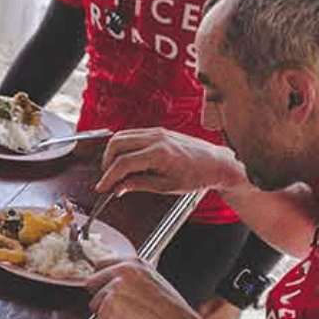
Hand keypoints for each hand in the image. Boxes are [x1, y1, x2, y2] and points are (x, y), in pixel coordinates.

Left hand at [85, 259, 210, 318]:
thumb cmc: (171, 312)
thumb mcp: (152, 282)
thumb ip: (129, 278)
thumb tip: (110, 281)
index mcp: (134, 262)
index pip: (100, 265)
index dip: (102, 281)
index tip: (108, 290)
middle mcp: (122, 271)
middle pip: (91, 283)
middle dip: (100, 297)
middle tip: (121, 309)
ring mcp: (114, 288)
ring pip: (94, 304)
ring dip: (107, 314)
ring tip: (132, 317)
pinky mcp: (109, 306)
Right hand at [96, 128, 245, 198]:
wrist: (216, 163)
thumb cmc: (197, 175)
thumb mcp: (166, 186)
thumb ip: (138, 185)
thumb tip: (118, 188)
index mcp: (159, 154)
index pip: (123, 163)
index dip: (108, 177)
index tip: (102, 187)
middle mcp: (156, 138)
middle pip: (116, 144)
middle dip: (107, 162)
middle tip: (108, 177)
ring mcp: (157, 132)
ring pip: (121, 136)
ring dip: (113, 152)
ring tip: (116, 169)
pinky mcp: (158, 131)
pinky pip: (132, 134)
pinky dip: (123, 146)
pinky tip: (126, 159)